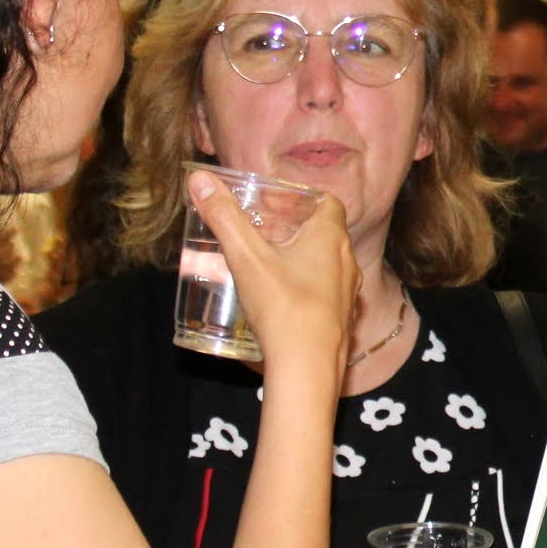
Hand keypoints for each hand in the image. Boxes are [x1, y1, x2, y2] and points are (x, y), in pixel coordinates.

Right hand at [192, 170, 356, 382]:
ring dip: (299, 258)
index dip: (302, 197)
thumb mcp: (246, 258)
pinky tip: (278, 298)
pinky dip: (304, 286)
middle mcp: (346, 262)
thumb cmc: (283, 307)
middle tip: (262, 229)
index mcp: (331, 239)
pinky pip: (324, 293)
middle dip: (294, 227)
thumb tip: (200, 179)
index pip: (327, 203)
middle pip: (324, 233)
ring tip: (266, 261)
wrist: (308, 368)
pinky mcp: (340, 320)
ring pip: (325, 264)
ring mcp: (347, 293)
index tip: (275, 201)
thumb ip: (224, 218)